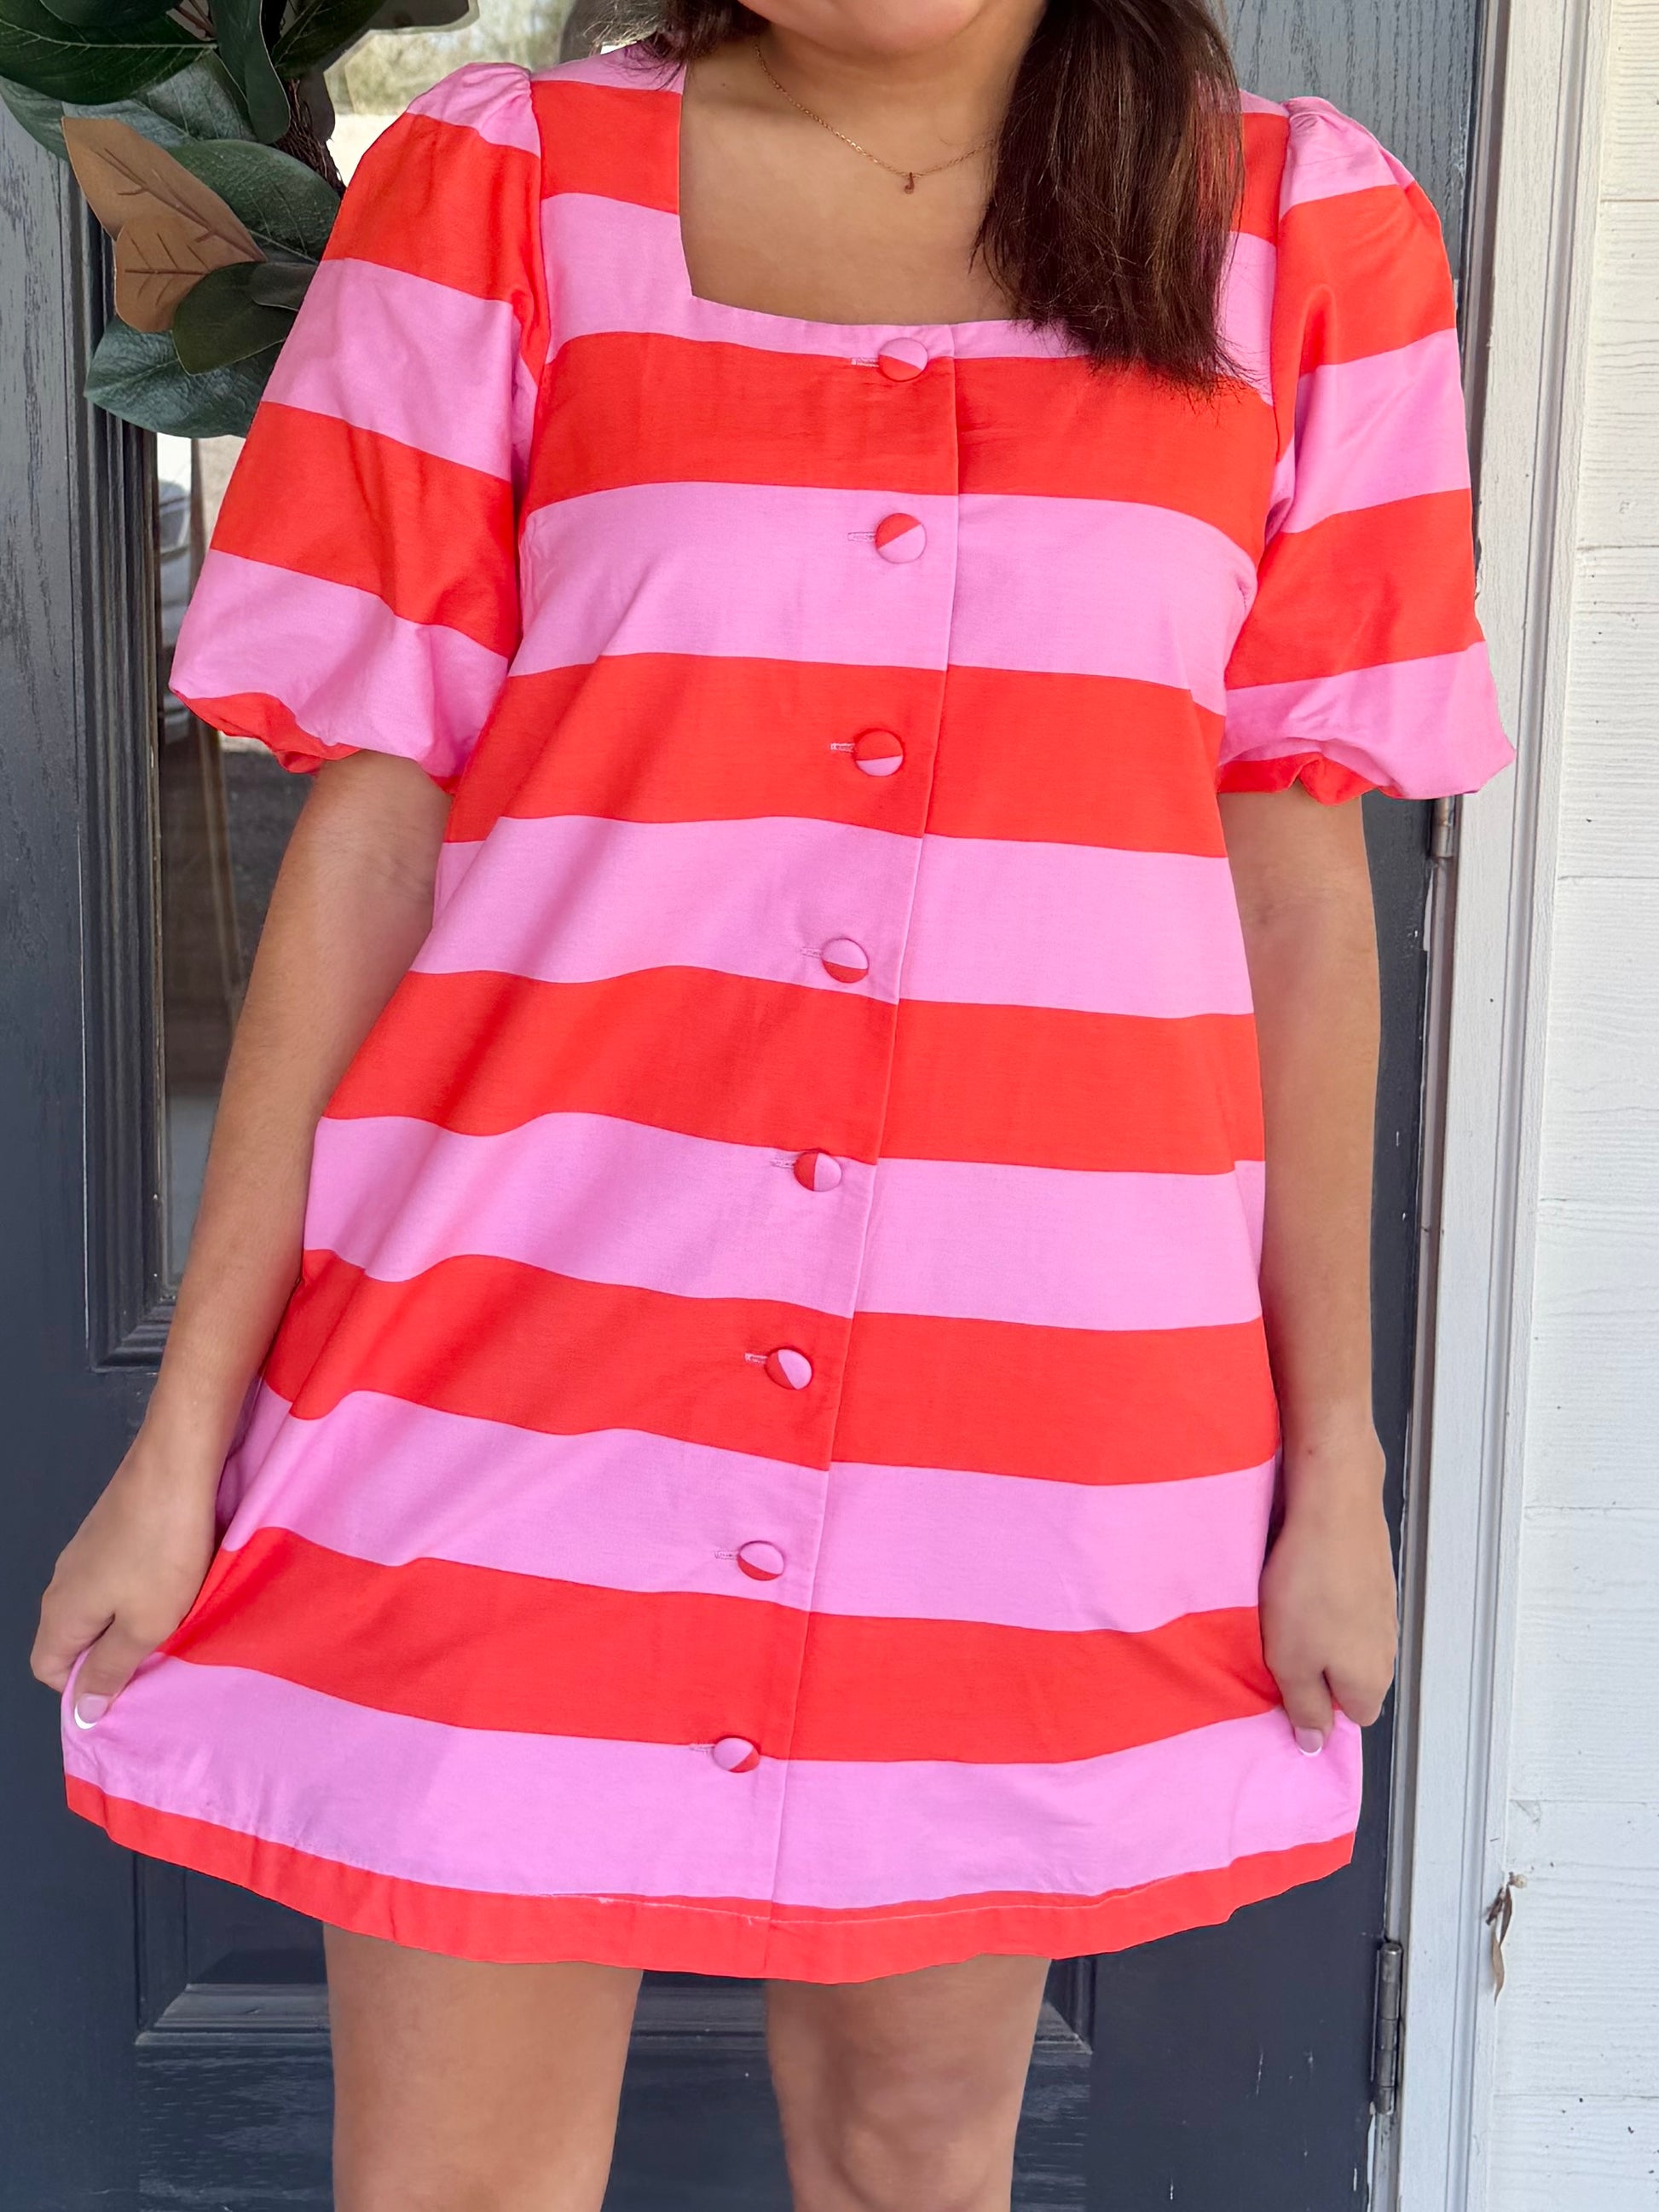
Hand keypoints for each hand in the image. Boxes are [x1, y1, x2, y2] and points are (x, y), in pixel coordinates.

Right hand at [32, 1426, 220, 1725]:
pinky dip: (145, 1588)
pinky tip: (179, 1583)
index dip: (82, 1687)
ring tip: (176, 1621)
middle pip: (75, 1638)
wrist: (175, 1466)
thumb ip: (111, 1669)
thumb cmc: (162, 1552)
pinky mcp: (114, 1529)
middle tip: (160, 1659)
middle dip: (113, 1655)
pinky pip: (120, 1576)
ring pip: (101, 1606)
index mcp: (59, 1612)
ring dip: (135, 1620)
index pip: (47, 1668)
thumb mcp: (143, 1626)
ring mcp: (87, 1551)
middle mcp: (63, 1581)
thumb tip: (81, 1712)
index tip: (127, 1687)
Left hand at [1258, 1439, 1397, 1753]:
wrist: (1333, 1505)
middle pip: (1347, 1677)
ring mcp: (1383, 1609)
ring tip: (1284, 1608)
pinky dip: (1322, 1596)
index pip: (1349, 1719)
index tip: (1283, 1687)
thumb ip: (1305, 1708)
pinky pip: (1344, 1602)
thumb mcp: (1291, 1662)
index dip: (1314, 1707)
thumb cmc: (1309, 1586)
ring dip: (1315, 1629)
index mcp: (1370, 1681)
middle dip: (1313, 1667)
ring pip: (1344, 1638)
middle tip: (1276, 1646)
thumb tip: (1315, 1745)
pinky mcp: (1372, 1575)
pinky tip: (1299, 1579)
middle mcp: (1386, 1649)